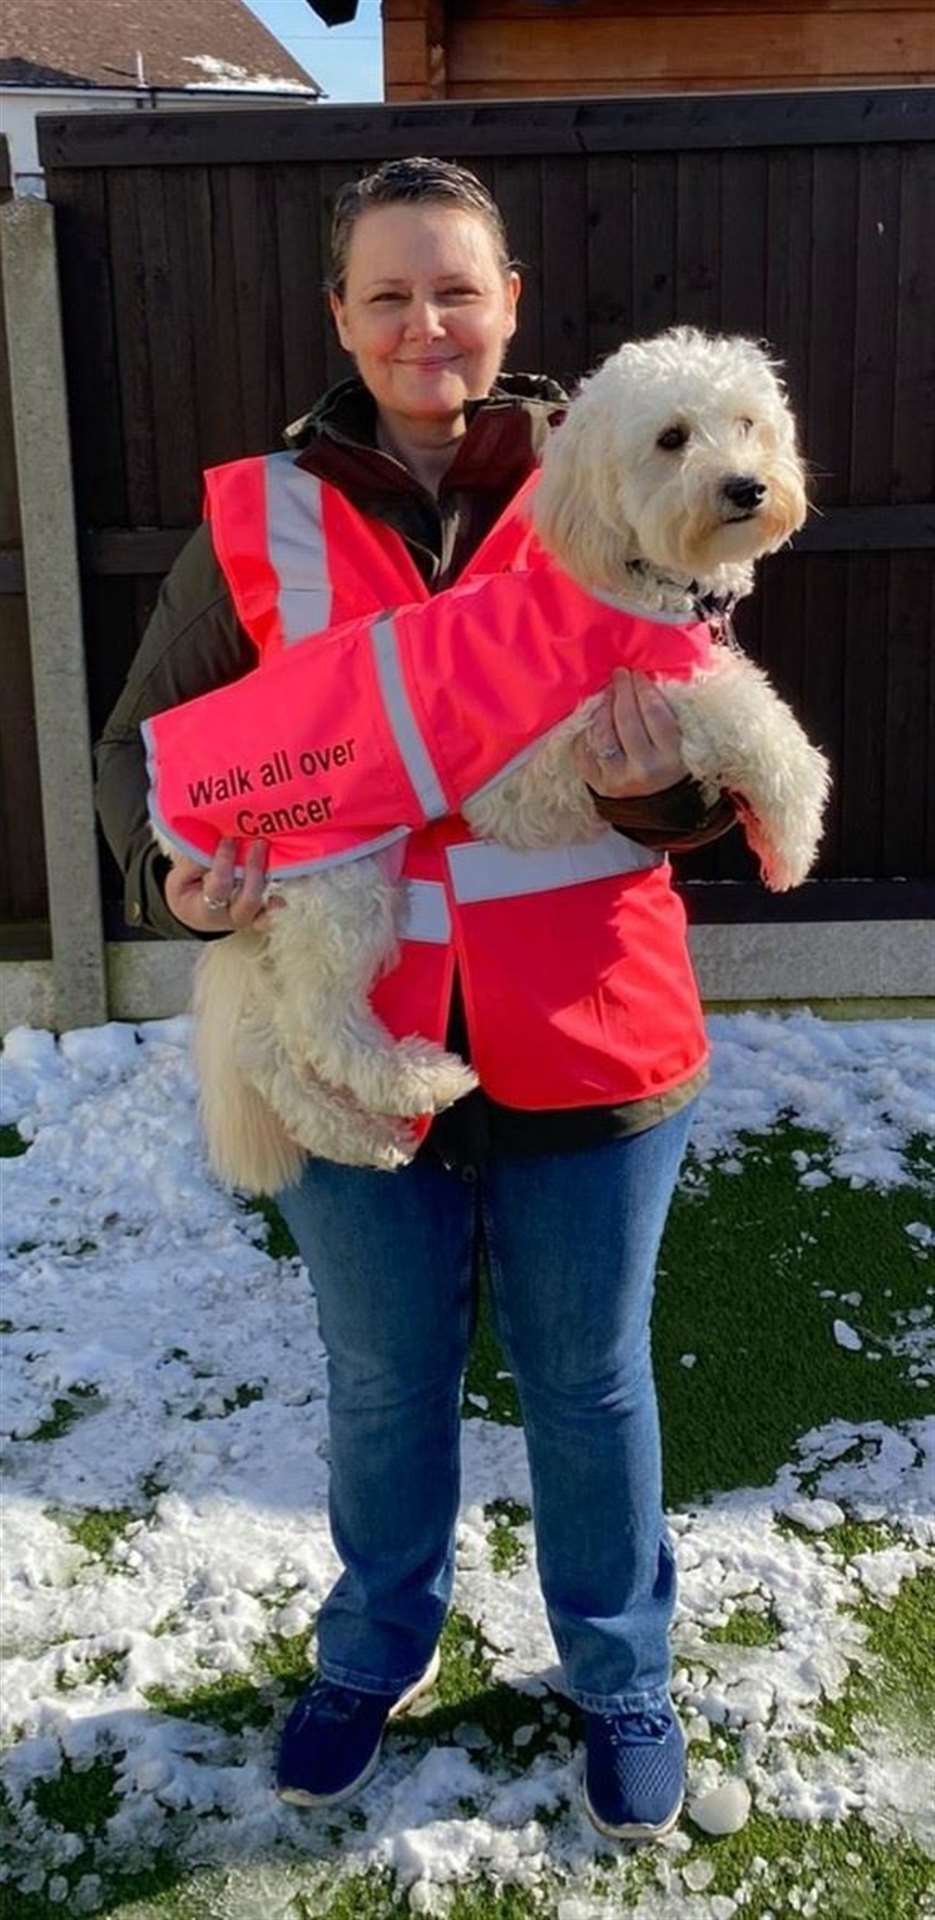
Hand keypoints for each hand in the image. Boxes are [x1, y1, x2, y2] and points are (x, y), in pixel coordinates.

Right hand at [163, 837, 284, 934]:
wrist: (194, 915)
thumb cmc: (186, 893)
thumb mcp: (178, 881)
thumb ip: (192, 866)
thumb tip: (211, 845)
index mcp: (207, 910)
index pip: (220, 886)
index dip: (225, 863)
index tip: (228, 840)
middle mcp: (233, 917)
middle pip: (249, 899)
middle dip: (255, 870)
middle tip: (258, 842)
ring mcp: (250, 918)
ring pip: (266, 907)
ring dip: (273, 882)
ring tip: (278, 856)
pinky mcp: (262, 913)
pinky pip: (276, 910)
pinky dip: (283, 898)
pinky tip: (296, 879)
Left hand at [573, 668, 686, 798]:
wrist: (656, 808)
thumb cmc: (670, 767)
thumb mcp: (679, 746)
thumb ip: (666, 717)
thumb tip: (644, 682)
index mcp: (670, 759)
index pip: (654, 715)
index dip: (644, 690)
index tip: (638, 674)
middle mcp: (642, 770)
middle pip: (626, 721)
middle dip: (622, 692)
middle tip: (620, 674)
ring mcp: (617, 778)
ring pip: (603, 734)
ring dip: (603, 708)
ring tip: (607, 693)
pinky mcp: (597, 784)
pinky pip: (584, 750)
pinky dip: (585, 731)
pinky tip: (592, 718)